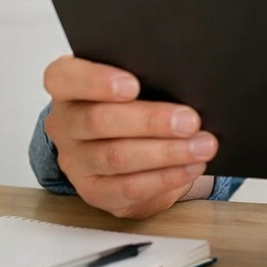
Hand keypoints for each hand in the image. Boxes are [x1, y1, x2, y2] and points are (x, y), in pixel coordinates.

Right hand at [43, 55, 217, 218]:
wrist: (130, 141)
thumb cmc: (138, 98)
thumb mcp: (139, 78)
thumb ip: (150, 75)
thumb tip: (186, 82)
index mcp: (68, 86)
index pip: (65, 77)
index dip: (96, 81)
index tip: (133, 85)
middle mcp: (65, 123)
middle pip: (98, 120)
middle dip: (150, 121)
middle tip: (190, 121)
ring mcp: (76, 160)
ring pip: (116, 157)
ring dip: (166, 152)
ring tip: (202, 146)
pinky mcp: (94, 190)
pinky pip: (128, 187)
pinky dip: (165, 177)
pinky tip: (190, 167)